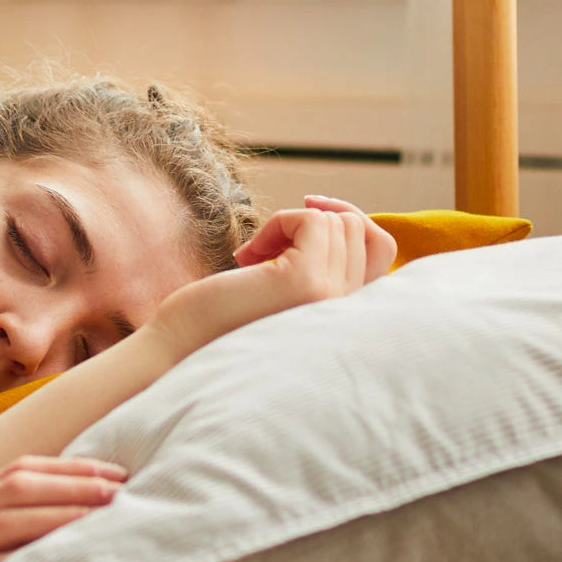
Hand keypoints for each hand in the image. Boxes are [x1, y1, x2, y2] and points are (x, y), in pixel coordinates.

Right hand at [0, 456, 125, 561]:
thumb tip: (33, 533)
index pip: (15, 473)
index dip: (67, 468)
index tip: (111, 471)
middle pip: (19, 484)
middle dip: (76, 480)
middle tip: (123, 482)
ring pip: (8, 516)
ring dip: (64, 508)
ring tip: (108, 508)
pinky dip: (30, 553)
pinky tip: (63, 553)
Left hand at [151, 195, 396, 354]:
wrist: (179, 348)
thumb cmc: (223, 319)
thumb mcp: (286, 290)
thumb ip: (322, 269)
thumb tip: (334, 213)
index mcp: (347, 320)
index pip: (382, 250)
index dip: (350, 222)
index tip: (304, 224)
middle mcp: (349, 314)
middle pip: (361, 230)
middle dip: (312, 223)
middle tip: (267, 247)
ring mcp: (331, 300)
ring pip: (338, 222)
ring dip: (289, 224)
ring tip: (255, 256)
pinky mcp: (305, 284)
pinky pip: (312, 221)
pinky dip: (278, 222)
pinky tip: (247, 257)